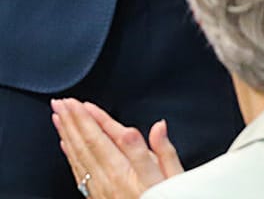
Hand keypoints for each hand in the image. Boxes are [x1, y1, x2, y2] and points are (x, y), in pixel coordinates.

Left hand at [51, 99, 181, 198]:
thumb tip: (157, 126)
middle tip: (62, 103)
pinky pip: (78, 171)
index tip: (83, 104)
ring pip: (78, 156)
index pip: (105, 138)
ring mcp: (100, 188)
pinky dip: (70, 155)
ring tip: (59, 117)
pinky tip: (66, 144)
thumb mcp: (175, 175)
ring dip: (67, 134)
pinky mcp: (97, 195)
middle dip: (74, 121)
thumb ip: (164, 151)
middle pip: (88, 144)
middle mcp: (110, 178)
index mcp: (128, 170)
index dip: (93, 119)